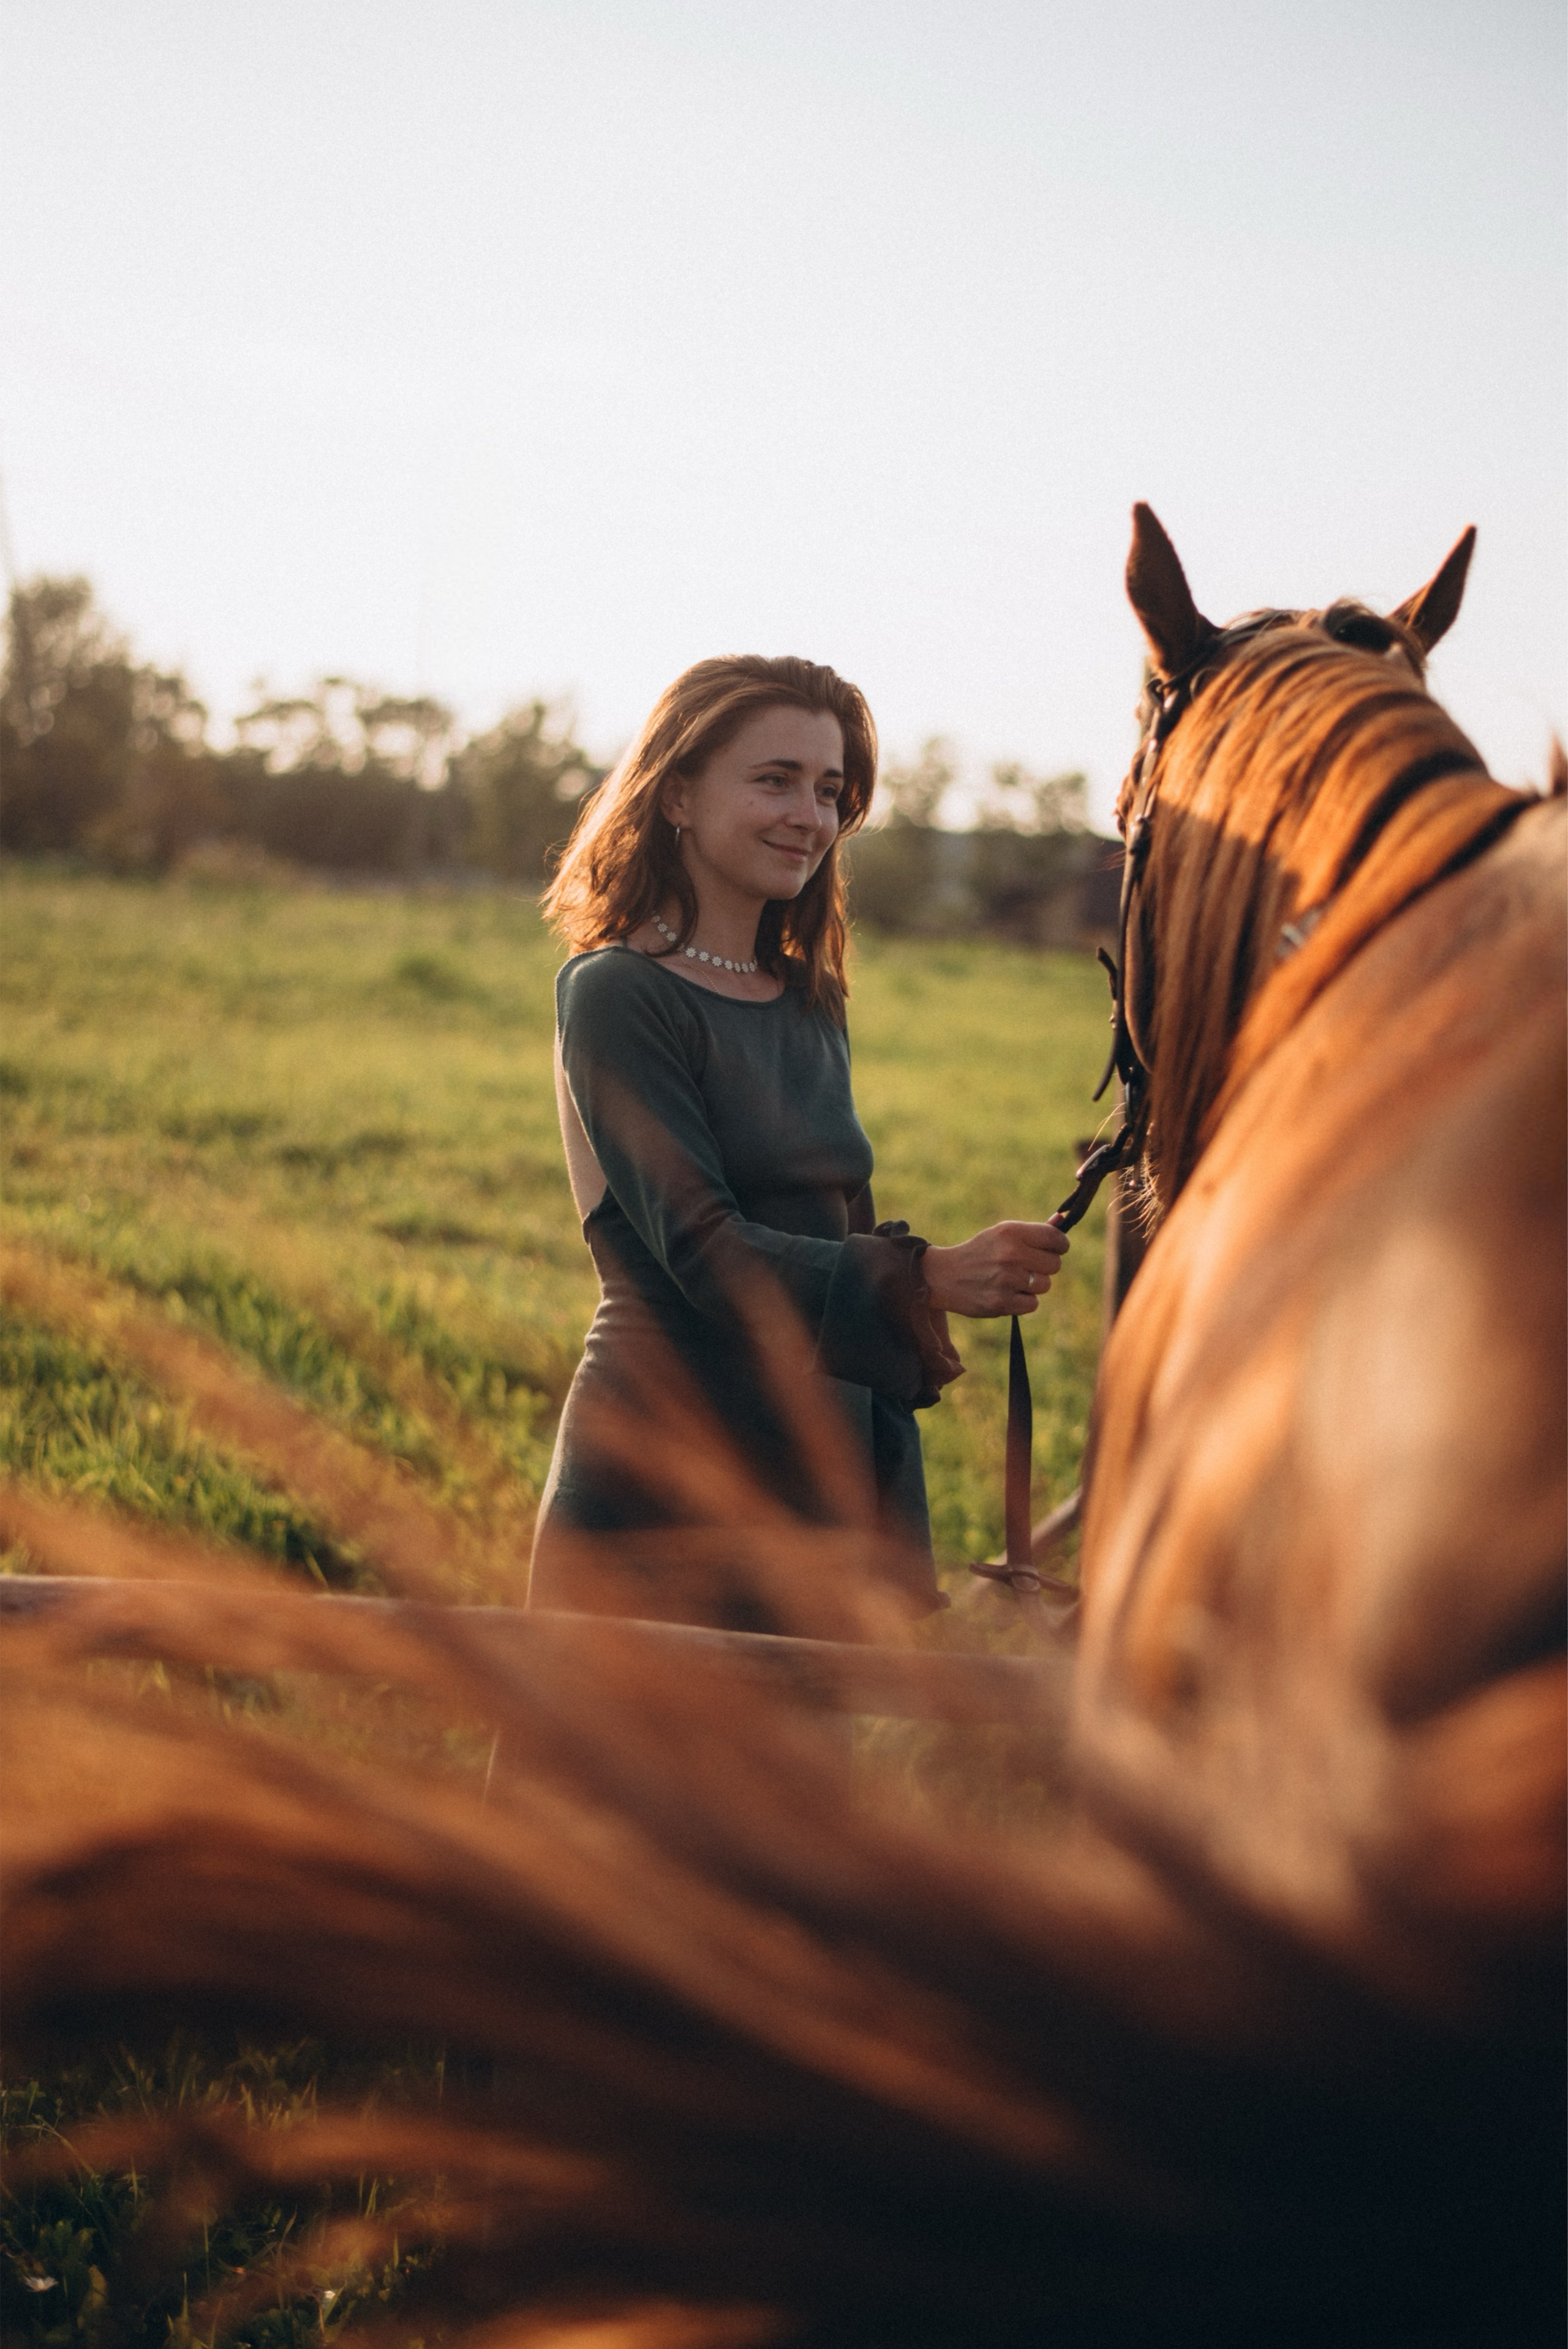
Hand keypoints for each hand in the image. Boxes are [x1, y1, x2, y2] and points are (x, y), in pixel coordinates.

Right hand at [921, 1219, 1069, 1318]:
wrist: (943, 1277)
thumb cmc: (979, 1253)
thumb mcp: (1000, 1234)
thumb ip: (1033, 1231)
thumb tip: (1061, 1219)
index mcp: (1011, 1232)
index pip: (1056, 1238)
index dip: (1060, 1245)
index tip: (1054, 1249)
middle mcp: (1010, 1254)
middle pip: (1054, 1264)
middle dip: (1043, 1267)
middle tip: (1025, 1266)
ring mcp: (1007, 1279)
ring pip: (1044, 1285)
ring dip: (1032, 1285)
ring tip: (1012, 1280)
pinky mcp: (1002, 1302)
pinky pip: (1033, 1304)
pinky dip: (1023, 1301)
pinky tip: (1006, 1293)